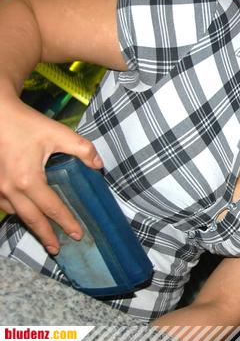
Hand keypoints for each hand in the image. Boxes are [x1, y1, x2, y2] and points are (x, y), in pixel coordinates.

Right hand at [0, 95, 102, 253]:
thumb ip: (83, 150)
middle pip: (32, 220)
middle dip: (46, 236)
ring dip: (32, 226)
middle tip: (58, 248)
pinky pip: (5, 206)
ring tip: (46, 235)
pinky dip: (18, 213)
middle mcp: (9, 189)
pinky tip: (27, 215)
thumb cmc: (27, 124)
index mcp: (28, 180)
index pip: (52, 208)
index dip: (66, 222)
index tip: (77, 234)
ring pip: (16, 214)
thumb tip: (98, 167)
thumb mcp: (59, 134)